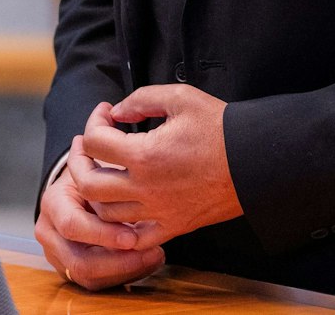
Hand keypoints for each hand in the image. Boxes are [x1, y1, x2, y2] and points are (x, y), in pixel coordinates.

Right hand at [34, 134, 165, 289]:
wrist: (80, 179)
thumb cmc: (91, 162)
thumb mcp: (93, 145)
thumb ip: (100, 132)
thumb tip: (113, 112)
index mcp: (53, 202)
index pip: (72, 224)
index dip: (103, 233)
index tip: (134, 234)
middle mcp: (50, 231)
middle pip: (80, 262)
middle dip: (118, 261)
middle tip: (150, 252)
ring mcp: (60, 252)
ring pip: (89, 276)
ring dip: (125, 270)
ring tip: (155, 255)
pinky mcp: (75, 265)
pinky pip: (98, 282)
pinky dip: (124, 274)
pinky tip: (149, 258)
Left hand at [72, 86, 242, 242]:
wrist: (256, 162)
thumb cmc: (221, 128)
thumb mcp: (181, 98)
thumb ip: (142, 99)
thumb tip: (118, 112)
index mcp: (144, 155)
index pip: (95, 142)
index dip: (93, 121)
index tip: (106, 113)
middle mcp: (146, 188)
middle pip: (88, 184)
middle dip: (79, 161)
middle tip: (86, 145)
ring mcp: (158, 212)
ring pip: (105, 213)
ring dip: (96, 191)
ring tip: (103, 171)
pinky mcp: (173, 226)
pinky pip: (134, 236)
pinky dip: (121, 225)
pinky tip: (123, 205)